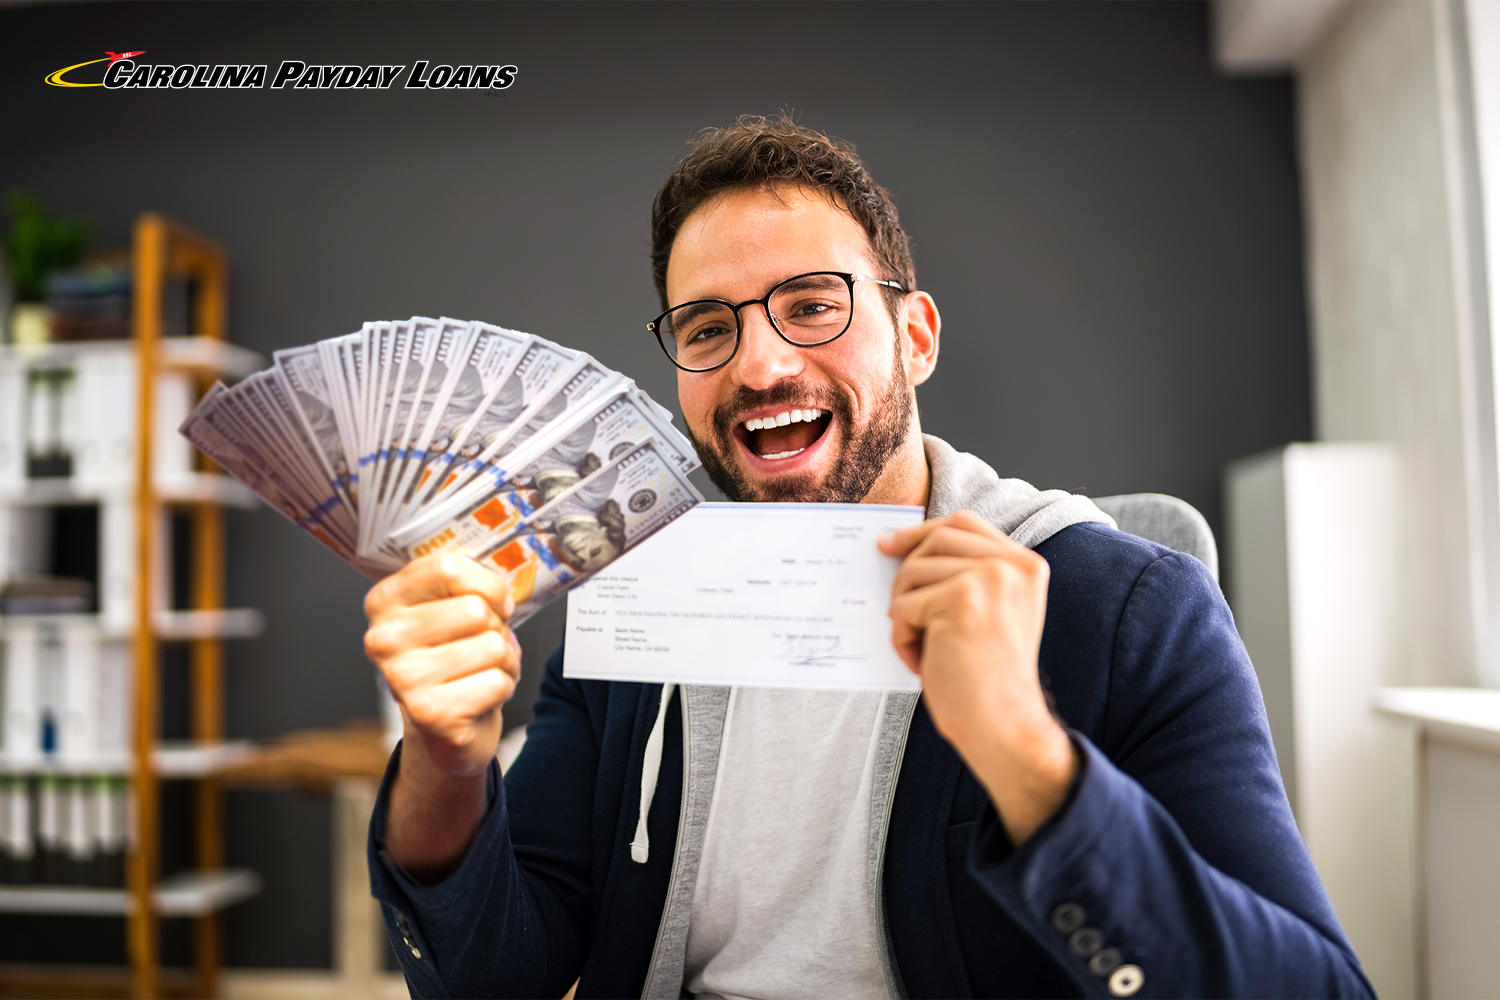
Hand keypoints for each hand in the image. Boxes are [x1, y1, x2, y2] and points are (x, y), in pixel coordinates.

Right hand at [364, 552, 520, 776]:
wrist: (445, 724)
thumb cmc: (454, 654)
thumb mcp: (450, 607)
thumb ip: (466, 583)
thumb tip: (500, 590)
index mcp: (385, 601)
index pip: (447, 568)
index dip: (487, 585)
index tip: (493, 602)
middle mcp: (383, 638)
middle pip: (476, 610)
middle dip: (497, 628)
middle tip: (483, 645)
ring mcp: (403, 678)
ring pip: (493, 645)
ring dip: (505, 660)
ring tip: (483, 670)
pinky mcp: (430, 713)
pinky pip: (498, 681)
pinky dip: (504, 687)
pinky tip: (482, 696)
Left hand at [879, 510, 1076, 844]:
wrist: (1004, 726)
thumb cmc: (987, 678)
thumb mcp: (989, 613)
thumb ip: (964, 575)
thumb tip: (897, 546)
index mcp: (1025, 565)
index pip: (963, 523)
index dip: (921, 531)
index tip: (889, 545)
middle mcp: (1013, 565)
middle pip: (935, 540)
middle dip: (907, 575)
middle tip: (904, 615)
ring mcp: (989, 579)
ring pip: (913, 571)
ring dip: (906, 613)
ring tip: (925, 648)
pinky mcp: (962, 599)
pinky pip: (904, 606)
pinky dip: (903, 637)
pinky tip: (923, 662)